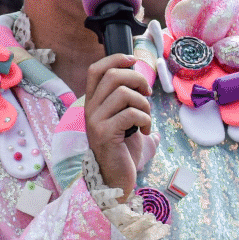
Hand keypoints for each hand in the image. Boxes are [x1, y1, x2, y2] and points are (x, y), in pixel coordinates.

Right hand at [83, 52, 153, 196]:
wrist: (115, 179)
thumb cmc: (122, 153)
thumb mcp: (126, 125)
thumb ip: (131, 107)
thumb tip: (146, 92)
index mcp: (93, 103)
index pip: (96, 70)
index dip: (115, 59)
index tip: (133, 60)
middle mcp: (90, 109)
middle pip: (114, 76)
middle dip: (138, 81)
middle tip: (147, 95)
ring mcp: (95, 121)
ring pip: (125, 94)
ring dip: (144, 104)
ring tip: (146, 119)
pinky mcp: (105, 134)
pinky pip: (130, 114)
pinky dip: (145, 119)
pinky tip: (146, 131)